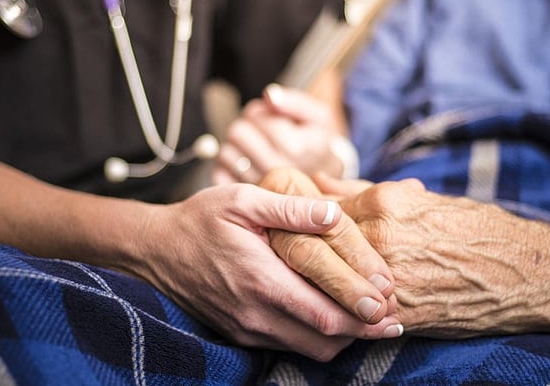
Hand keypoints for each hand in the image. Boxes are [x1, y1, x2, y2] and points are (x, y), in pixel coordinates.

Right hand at [121, 181, 402, 361]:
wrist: (155, 250)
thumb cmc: (202, 219)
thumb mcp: (244, 200)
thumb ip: (292, 208)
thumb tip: (335, 214)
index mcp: (261, 280)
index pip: (326, 314)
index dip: (364, 316)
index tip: (393, 307)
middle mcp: (255, 314)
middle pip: (325, 341)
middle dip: (363, 332)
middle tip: (394, 319)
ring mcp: (247, 329)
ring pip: (309, 349)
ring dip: (342, 338)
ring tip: (369, 319)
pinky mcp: (240, 334)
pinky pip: (288, 345)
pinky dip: (316, 337)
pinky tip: (332, 317)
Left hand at [211, 84, 344, 184]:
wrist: (322, 184)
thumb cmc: (316, 144)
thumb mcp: (317, 117)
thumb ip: (294, 102)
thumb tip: (269, 96)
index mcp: (295, 147)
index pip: (255, 116)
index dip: (260, 112)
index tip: (271, 118)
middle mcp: (276, 170)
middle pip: (237, 132)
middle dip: (246, 126)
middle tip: (260, 132)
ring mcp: (259, 186)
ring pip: (225, 152)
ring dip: (236, 146)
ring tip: (255, 148)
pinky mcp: (245, 198)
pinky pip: (220, 173)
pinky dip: (229, 166)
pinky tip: (247, 164)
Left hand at [275, 175, 549, 339]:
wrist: (526, 272)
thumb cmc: (475, 228)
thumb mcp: (421, 199)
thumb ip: (365, 191)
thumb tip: (320, 181)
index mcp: (385, 205)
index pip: (317, 208)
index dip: (287, 213)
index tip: (266, 216)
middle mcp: (383, 241)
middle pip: (309, 246)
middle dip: (277, 249)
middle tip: (252, 252)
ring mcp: (391, 280)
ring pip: (324, 283)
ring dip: (296, 284)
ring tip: (271, 284)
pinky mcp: (402, 314)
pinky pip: (351, 316)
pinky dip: (329, 314)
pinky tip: (311, 313)